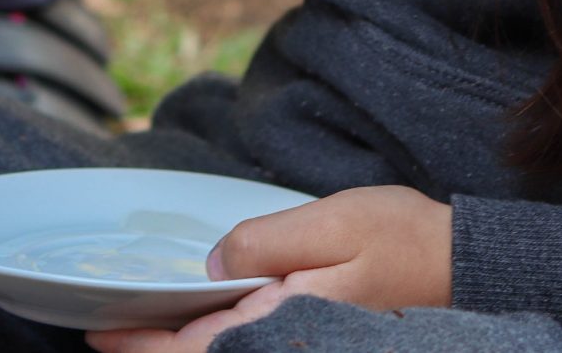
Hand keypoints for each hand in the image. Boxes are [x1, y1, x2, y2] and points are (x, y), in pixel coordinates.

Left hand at [87, 186, 453, 352]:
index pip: (198, 349)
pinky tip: (200, 315)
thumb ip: (266, 241)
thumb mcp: (331, 221)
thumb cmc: (402, 238)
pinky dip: (215, 334)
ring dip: (184, 343)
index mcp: (285, 319)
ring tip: (141, 320)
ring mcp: (302, 341)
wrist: (461, 263)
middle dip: (156, 348)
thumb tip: (212, 265)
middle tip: (107, 326)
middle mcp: (289, 341)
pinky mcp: (313, 334)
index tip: (99, 334)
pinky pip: (250, 342)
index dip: (145, 347)